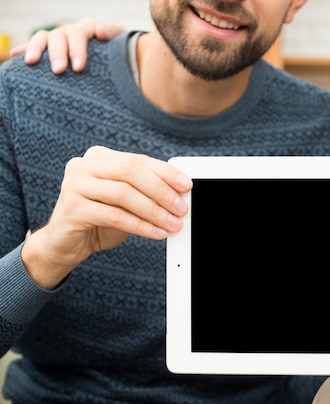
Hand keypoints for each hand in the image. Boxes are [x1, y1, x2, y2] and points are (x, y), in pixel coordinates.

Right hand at [10, 18, 124, 73]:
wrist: (121, 56)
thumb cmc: (123, 52)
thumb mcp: (123, 43)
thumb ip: (114, 35)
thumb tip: (100, 31)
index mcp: (89, 28)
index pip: (80, 34)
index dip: (78, 49)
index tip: (78, 68)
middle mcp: (71, 30)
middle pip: (59, 36)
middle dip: (57, 54)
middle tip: (58, 71)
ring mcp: (60, 39)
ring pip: (43, 38)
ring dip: (36, 49)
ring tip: (32, 63)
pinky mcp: (51, 49)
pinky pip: (35, 46)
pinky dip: (25, 49)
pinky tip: (15, 55)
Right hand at [21, 146, 191, 289]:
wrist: (65, 243)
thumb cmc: (100, 218)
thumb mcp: (126, 201)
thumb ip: (146, 192)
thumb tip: (180, 195)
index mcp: (99, 157)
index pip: (139, 160)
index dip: (166, 173)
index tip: (187, 186)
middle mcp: (84, 165)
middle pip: (132, 173)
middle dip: (162, 192)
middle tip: (182, 208)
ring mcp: (74, 184)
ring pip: (124, 194)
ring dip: (154, 211)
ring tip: (173, 224)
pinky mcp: (71, 208)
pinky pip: (115, 216)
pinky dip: (140, 226)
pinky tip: (156, 233)